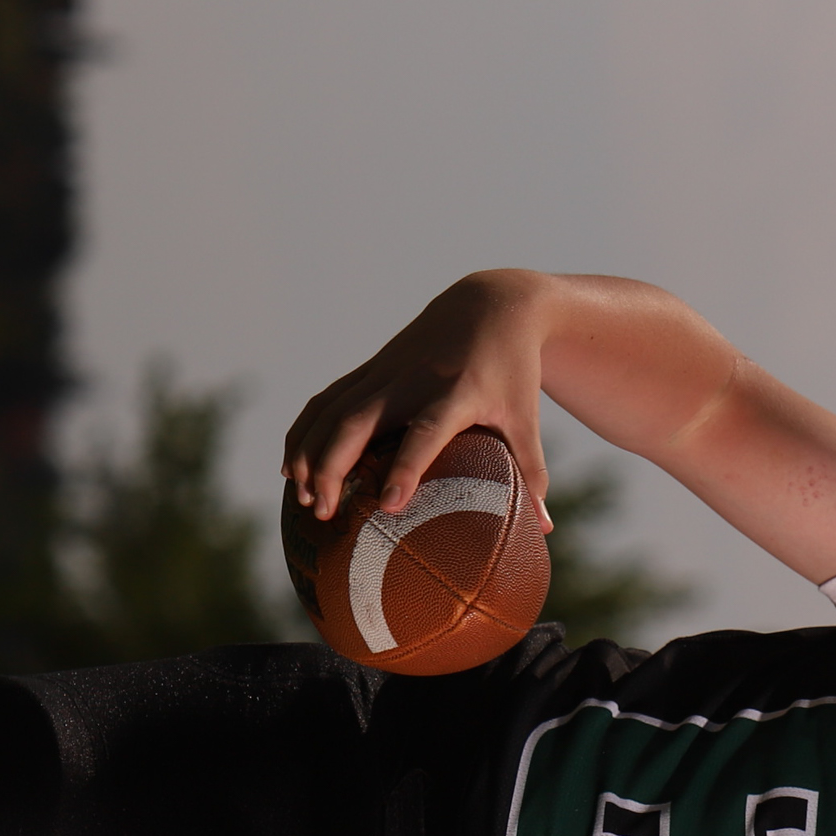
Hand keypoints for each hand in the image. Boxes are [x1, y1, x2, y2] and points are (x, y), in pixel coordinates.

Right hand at [282, 271, 556, 527]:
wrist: (489, 305)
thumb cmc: (512, 370)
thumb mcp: (526, 417)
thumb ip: (533, 471)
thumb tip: (543, 530)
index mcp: (454, 392)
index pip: (425, 432)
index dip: (407, 468)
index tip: (388, 505)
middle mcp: (411, 380)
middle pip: (359, 422)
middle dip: (334, 465)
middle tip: (323, 511)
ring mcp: (384, 373)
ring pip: (333, 411)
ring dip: (310, 452)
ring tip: (303, 498)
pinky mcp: (370, 370)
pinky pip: (327, 401)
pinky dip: (305, 431)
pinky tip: (292, 467)